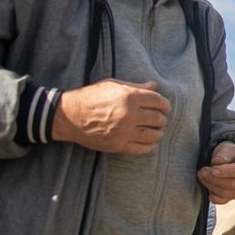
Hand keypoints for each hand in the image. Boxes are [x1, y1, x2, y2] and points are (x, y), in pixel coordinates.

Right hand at [52, 79, 169, 153]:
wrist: (69, 116)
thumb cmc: (92, 97)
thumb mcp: (113, 85)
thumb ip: (136, 87)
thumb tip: (154, 86)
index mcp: (129, 97)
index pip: (159, 101)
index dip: (165, 105)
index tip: (164, 107)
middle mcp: (129, 114)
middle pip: (158, 118)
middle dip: (162, 118)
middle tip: (160, 119)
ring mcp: (124, 131)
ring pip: (153, 135)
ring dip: (159, 132)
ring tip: (157, 130)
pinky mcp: (118, 145)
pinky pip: (142, 148)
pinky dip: (151, 146)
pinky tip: (152, 142)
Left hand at [197, 142, 234, 203]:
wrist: (228, 160)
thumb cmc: (229, 153)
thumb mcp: (227, 148)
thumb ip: (224, 154)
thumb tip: (217, 162)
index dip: (227, 171)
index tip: (213, 170)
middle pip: (233, 184)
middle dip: (215, 179)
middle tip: (202, 171)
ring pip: (226, 193)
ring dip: (211, 185)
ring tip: (202, 175)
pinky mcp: (233, 196)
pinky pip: (223, 200)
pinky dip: (213, 196)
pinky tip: (207, 187)